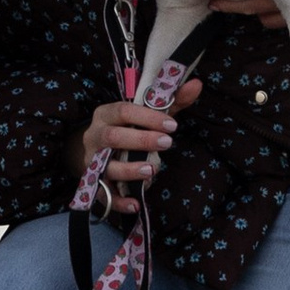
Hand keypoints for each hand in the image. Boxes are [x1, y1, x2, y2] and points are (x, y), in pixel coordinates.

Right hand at [71, 80, 203, 199]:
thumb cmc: (127, 129)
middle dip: (140, 141)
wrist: (96, 151)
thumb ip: (171, 102)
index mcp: (106, 114)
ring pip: (105, 166)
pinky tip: (136, 204)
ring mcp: (92, 161)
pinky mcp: (93, 183)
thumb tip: (197, 85)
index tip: (172, 125)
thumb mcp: (146, 115)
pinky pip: (103, 194)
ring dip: (129, 170)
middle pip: (112, 137)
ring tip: (151, 171)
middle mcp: (95, 136)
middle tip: (167, 143)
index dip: (147, 117)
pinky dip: (119, 201)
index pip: (123, 110)